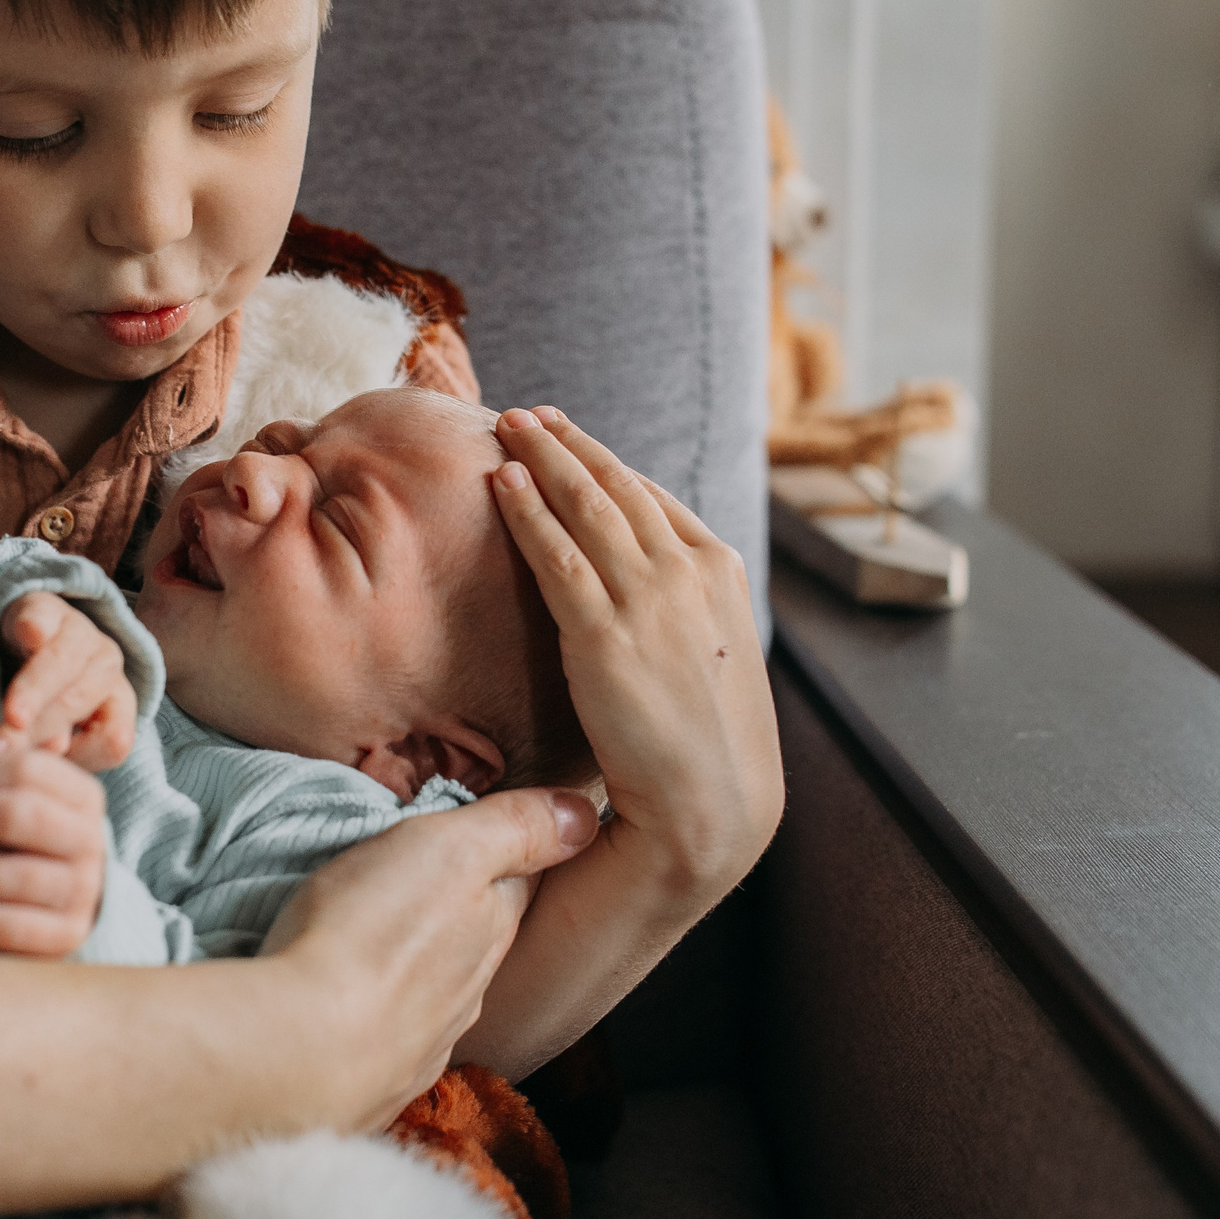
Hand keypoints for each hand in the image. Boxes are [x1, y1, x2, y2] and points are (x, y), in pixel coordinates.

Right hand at [0, 591, 137, 772]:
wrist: (23, 642)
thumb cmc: (45, 702)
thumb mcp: (54, 734)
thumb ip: (54, 747)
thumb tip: (52, 751)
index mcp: (117, 704)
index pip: (113, 738)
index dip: (83, 755)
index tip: (46, 767)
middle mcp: (106, 666)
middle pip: (80, 701)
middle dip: (43, 728)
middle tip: (4, 750)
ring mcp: (79, 632)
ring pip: (63, 664)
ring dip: (35, 691)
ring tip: (10, 716)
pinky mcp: (44, 608)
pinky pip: (40, 622)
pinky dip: (33, 631)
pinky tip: (23, 642)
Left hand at [0, 746, 107, 956]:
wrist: (70, 909)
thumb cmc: (35, 848)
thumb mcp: (33, 807)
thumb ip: (4, 783)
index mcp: (84, 799)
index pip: (28, 771)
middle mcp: (89, 843)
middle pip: (15, 815)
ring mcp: (80, 892)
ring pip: (2, 875)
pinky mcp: (64, 937)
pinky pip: (7, 928)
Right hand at [259, 786, 599, 1125]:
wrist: (304, 1053)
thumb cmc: (372, 935)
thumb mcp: (449, 851)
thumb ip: (515, 829)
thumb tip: (585, 815)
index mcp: (493, 926)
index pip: (520, 877)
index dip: (506, 846)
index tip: (483, 823)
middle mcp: (471, 988)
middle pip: (479, 934)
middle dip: (460, 907)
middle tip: (421, 874)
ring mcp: (427, 1039)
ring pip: (437, 987)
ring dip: (419, 962)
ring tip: (380, 935)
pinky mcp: (377, 1076)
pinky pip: (391, 1033)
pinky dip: (380, 1012)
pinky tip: (356, 1004)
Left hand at [488, 407, 782, 888]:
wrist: (711, 804)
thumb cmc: (702, 744)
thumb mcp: (706, 656)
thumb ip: (677, 610)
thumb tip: (637, 587)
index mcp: (721, 572)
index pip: (652, 498)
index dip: (604, 461)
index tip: (568, 435)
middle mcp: (688, 572)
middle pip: (616, 487)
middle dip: (567, 445)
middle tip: (527, 414)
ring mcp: (649, 598)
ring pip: (584, 507)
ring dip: (542, 458)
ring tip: (507, 426)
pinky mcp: (604, 633)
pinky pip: (555, 553)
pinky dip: (527, 509)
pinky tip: (498, 482)